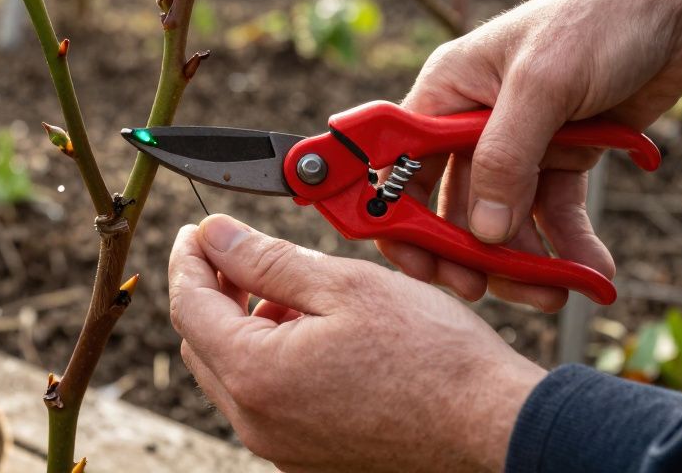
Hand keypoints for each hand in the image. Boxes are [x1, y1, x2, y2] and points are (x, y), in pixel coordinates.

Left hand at [170, 214, 544, 472]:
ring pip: (233, 375)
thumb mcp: (344, 285)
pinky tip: (316, 337)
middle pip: (202, 343)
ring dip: (246, 328)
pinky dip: (273, 363)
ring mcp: (282, 448)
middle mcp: (257, 422)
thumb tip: (214, 237)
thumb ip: (266, 259)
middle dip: (215, 292)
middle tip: (244, 254)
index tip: (198, 231)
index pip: (189, 305)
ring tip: (295, 295)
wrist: (493, 425)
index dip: (188, 259)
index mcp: (256, 375)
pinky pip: (267, 403)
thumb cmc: (432, 356)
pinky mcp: (309, 459)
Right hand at [384, 0, 681, 310]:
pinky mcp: (560, 159)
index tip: (417, 262)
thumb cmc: (599, 20)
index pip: (398, 164)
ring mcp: (518, 145)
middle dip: (469, 252)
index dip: (396, 214)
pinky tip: (591, 272)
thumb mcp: (543, 83)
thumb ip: (506, 157)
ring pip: (503, 221)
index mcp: (446, 92)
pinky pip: (554, 214)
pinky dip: (568, 246)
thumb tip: (481, 231)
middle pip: (450, 205)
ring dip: (525, 262)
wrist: (681, 9)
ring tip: (556, 291)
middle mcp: (471, 122)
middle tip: (483, 290)